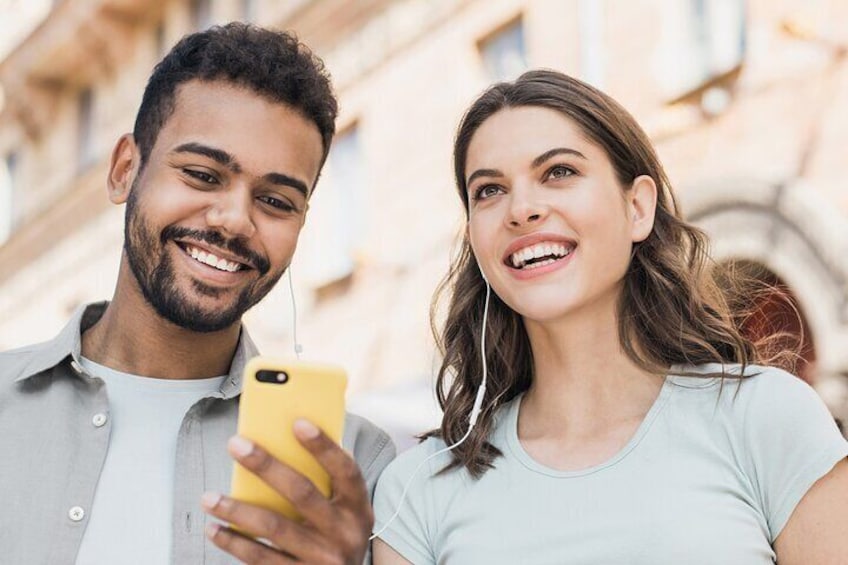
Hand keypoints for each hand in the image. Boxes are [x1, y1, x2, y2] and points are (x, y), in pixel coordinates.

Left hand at [202, 420, 372, 563]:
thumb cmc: (335, 535)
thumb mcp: (344, 511)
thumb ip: (326, 483)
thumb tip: (285, 444)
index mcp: (358, 508)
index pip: (345, 470)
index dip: (324, 447)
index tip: (298, 423)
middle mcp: (345, 534)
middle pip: (302, 493)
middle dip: (266, 466)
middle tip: (236, 444)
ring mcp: (323, 559)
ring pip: (274, 528)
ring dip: (237, 510)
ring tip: (208, 497)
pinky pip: (261, 559)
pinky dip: (234, 543)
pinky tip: (215, 528)